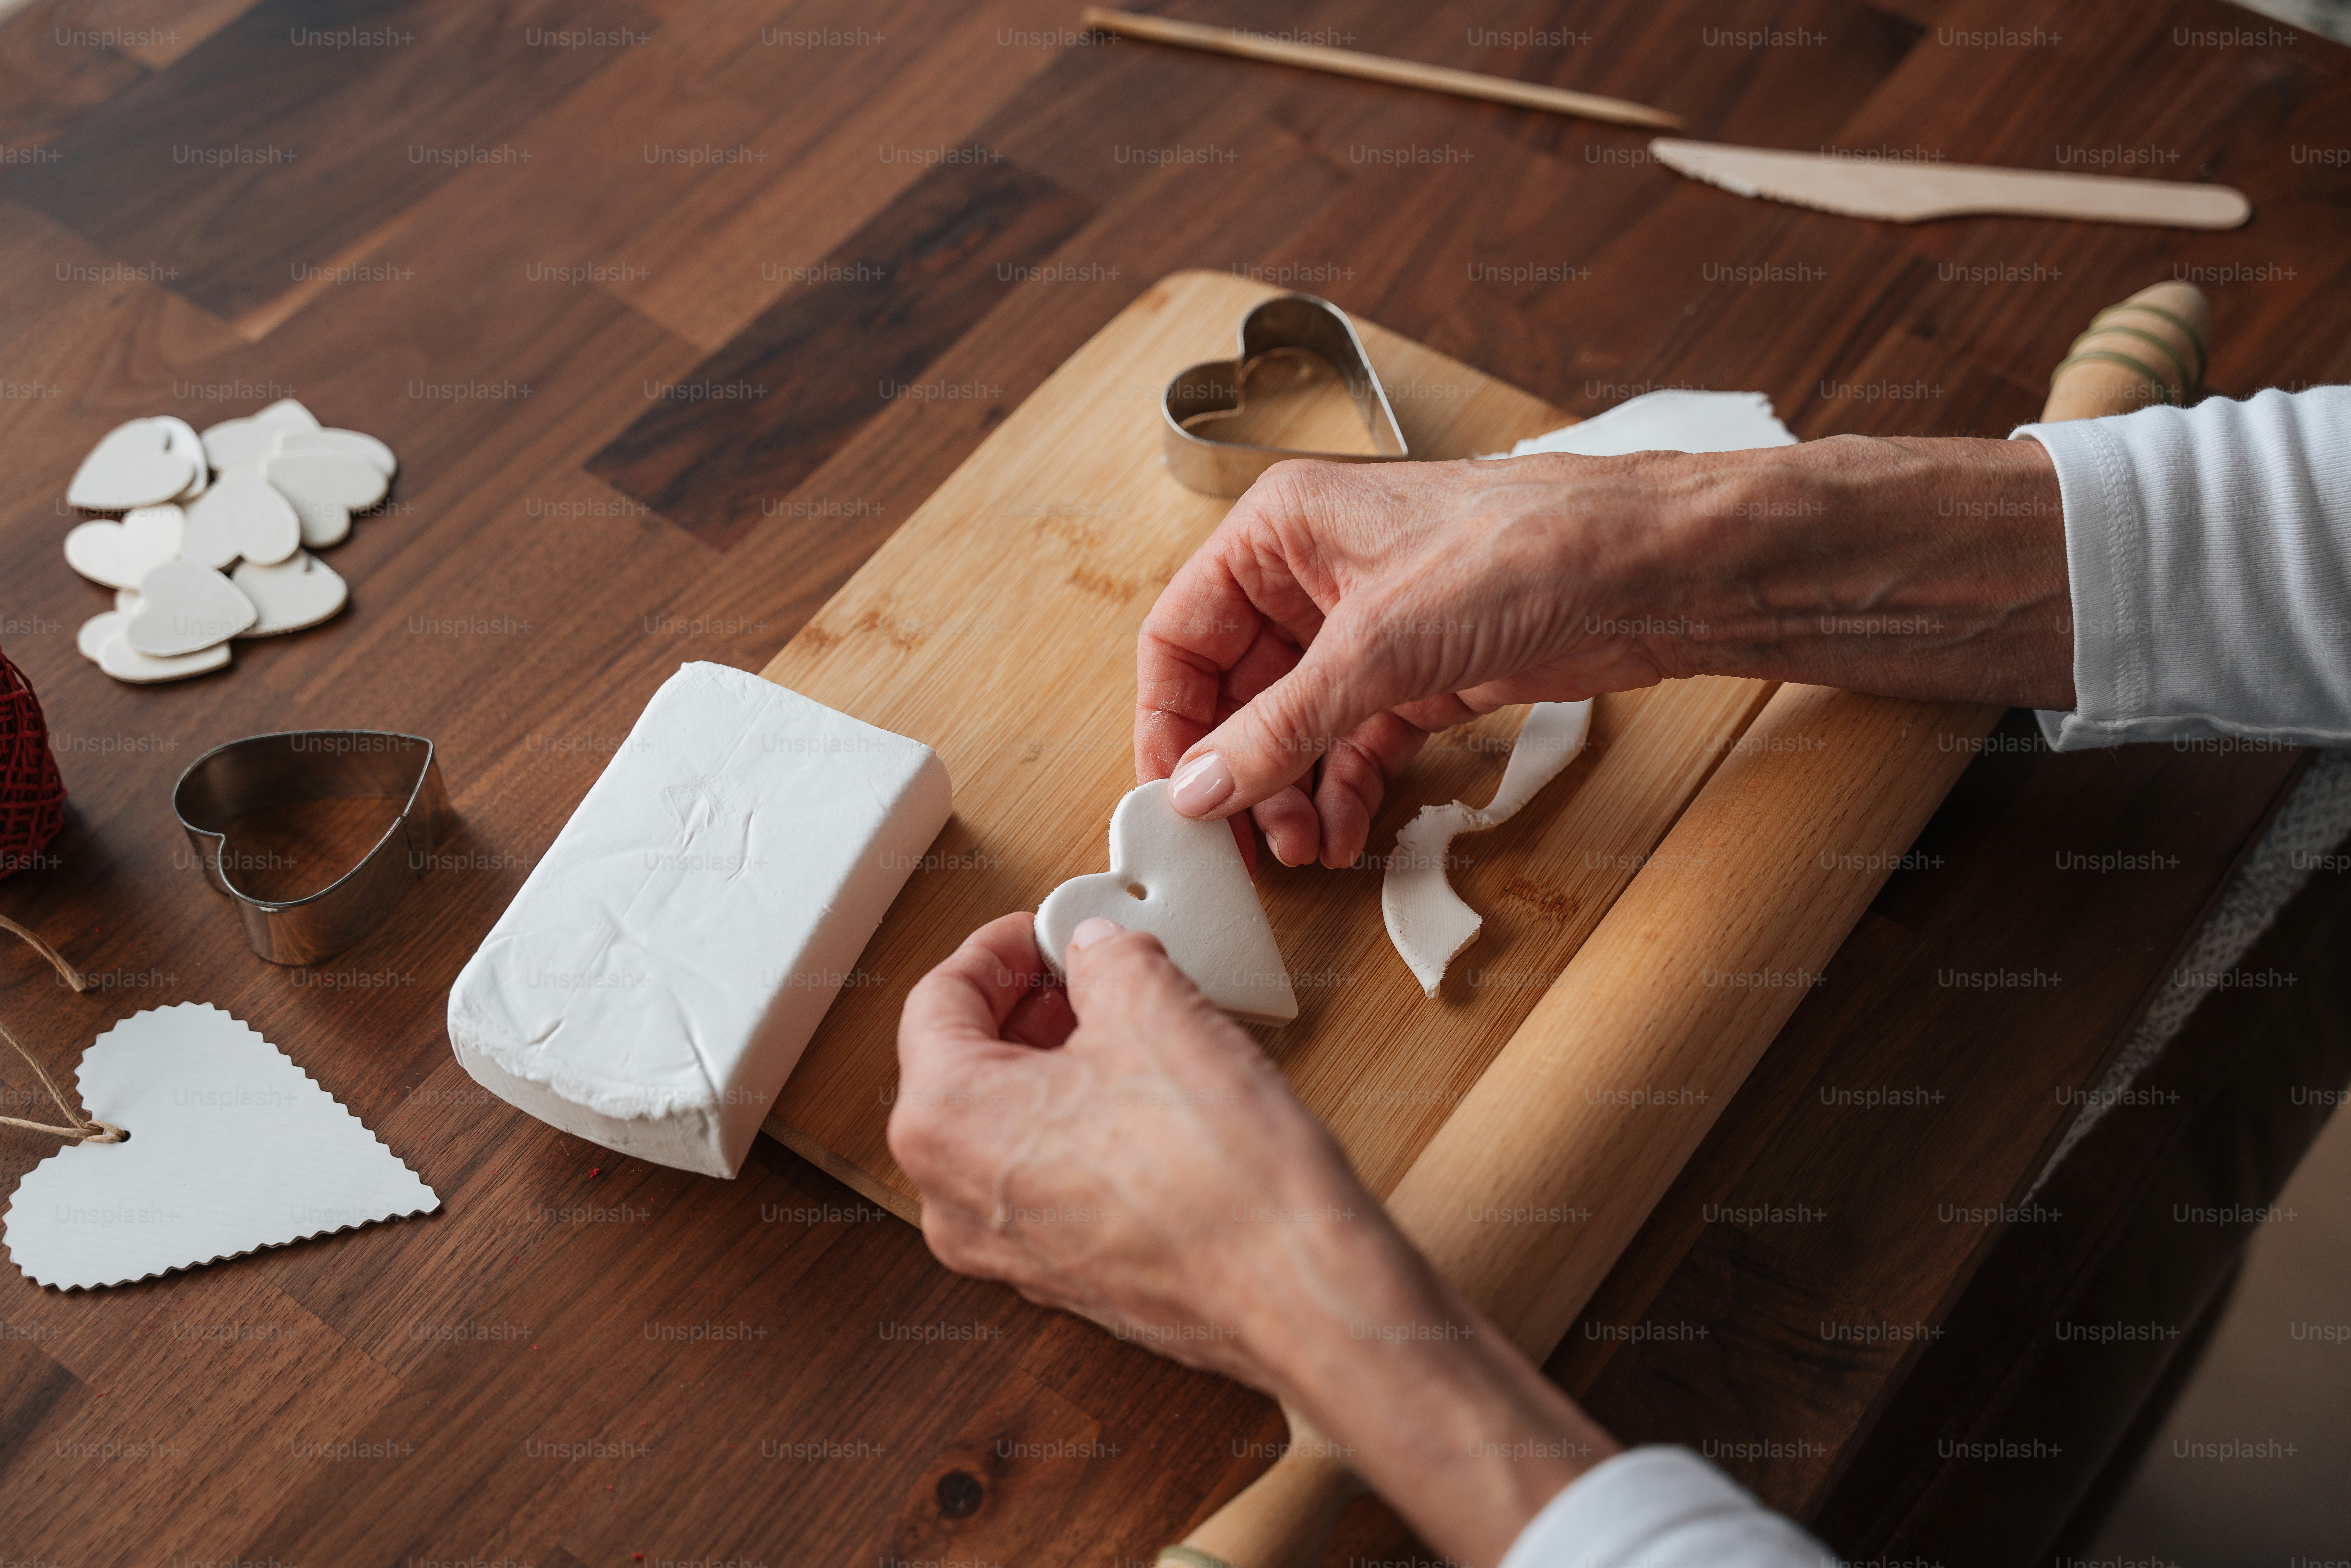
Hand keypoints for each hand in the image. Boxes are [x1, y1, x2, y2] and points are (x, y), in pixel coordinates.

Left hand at [888, 911, 1404, 1388]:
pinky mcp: (1061, 1279)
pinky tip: (1143, 1100)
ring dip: (1053, 1067)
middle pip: (961, 1066)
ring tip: (1125, 1030)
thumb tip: (1101, 952)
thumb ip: (1109, 959)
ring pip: (1002, 1127)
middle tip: (1087, 973)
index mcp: (943, 1120)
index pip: (938, 1000)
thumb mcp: (1154, 1008)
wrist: (1292, 1290)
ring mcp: (1003, 1249)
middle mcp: (951, 1197)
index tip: (1043, 931)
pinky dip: (1076, 1129)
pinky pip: (1043, 1181)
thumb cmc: (1215, 1169)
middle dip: (1025, 1009)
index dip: (998, 949)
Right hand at [1134, 437, 2068, 868]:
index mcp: (1281, 533)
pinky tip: (1342, 835)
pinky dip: (1344, 791)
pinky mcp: (1421, 673)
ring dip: (1289, 792)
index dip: (1169, 718)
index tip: (1172, 794)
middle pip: (1235, 688)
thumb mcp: (1377, 647)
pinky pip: (1355, 742)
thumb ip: (1279, 726)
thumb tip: (1198, 787)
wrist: (1647, 571)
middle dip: (1235, 769)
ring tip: (1299, 851)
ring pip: (1295, 724)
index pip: (1183, 633)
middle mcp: (1315, 575)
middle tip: (1241, 842)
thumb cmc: (1522, 551)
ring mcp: (1370, 629)